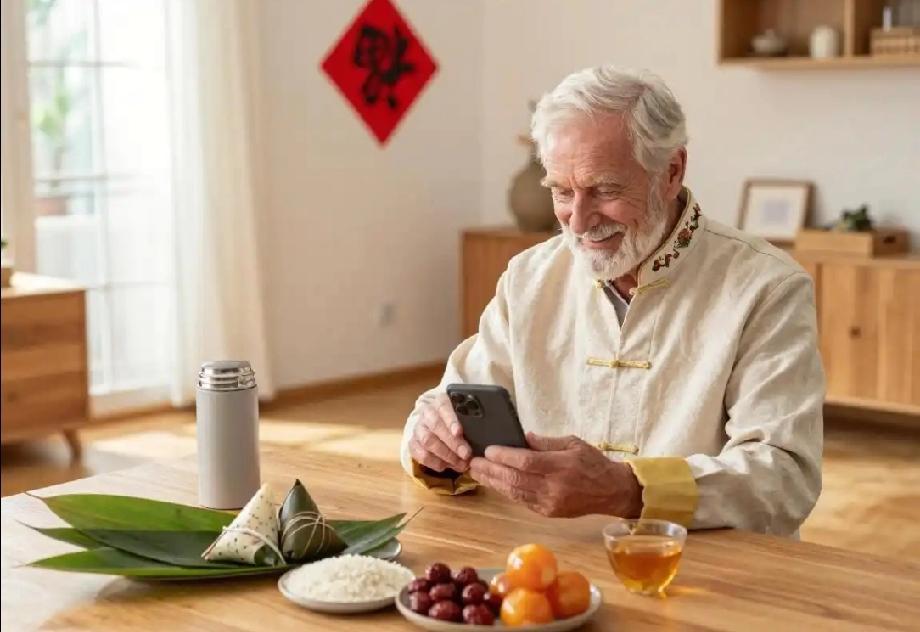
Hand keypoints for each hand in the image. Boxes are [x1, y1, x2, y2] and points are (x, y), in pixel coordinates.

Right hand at [408, 393, 472, 472]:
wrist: (437, 425)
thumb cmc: (458, 421)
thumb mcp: (465, 416)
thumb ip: (471, 420)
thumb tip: (484, 431)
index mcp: (440, 402)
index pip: (443, 407)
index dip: (451, 420)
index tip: (459, 432)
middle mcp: (427, 413)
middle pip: (436, 426)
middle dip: (452, 443)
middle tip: (466, 455)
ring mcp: (418, 428)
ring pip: (427, 441)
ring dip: (445, 455)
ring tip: (460, 464)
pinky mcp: (413, 443)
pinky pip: (420, 454)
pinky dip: (435, 462)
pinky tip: (447, 466)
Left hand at [469, 432, 642, 517]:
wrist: (611, 491)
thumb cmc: (593, 463)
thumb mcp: (573, 443)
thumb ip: (546, 442)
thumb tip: (523, 437)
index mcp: (562, 466)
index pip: (526, 462)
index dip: (505, 456)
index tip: (489, 449)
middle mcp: (554, 487)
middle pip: (515, 479)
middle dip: (491, 470)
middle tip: (473, 461)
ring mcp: (550, 503)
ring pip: (515, 493)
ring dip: (493, 482)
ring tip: (477, 472)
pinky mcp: (548, 513)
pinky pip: (521, 501)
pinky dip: (506, 491)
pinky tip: (494, 483)